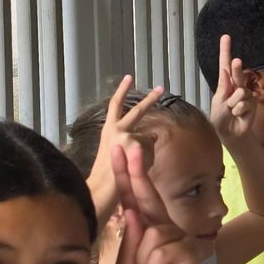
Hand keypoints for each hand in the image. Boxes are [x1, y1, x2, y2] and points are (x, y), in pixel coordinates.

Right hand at [86, 75, 162, 219]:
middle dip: (151, 98)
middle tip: (161, 87)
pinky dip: (149, 158)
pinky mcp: (134, 141)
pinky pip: (151, 148)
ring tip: (133, 165)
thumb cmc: (109, 173)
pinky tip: (138, 166)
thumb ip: (133, 141)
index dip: (122, 91)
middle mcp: (115, 128)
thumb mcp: (118, 152)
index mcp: (107, 129)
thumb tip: (153, 135)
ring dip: (147, 152)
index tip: (129, 78)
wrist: (103, 186)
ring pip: (148, 138)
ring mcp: (125, 134)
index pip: (115, 105)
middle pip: (137, 110)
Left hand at [111, 143, 198, 263]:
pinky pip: (162, 249)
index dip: (128, 175)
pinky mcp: (189, 253)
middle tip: (128, 145)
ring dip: (143, 258)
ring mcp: (179, 240)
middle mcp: (164, 230)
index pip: (134, 199)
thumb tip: (134, 213)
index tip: (121, 150)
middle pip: (148, 197)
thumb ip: (131, 239)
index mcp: (145, 231)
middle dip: (137, 172)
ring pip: (151, 232)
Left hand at [208, 34, 256, 144]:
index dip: (225, 51)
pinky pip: (244, 103)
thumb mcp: (217, 102)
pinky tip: (238, 115)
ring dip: (233, 104)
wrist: (230, 134)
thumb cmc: (220, 118)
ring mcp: (245, 95)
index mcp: (225, 84)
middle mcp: (236, 86)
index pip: (224, 66)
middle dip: (237, 68)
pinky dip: (239, 110)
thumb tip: (225, 69)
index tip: (226, 37)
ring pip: (240, 93)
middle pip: (237, 73)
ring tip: (232, 112)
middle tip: (236, 62)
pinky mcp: (253, 103)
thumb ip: (223, 86)